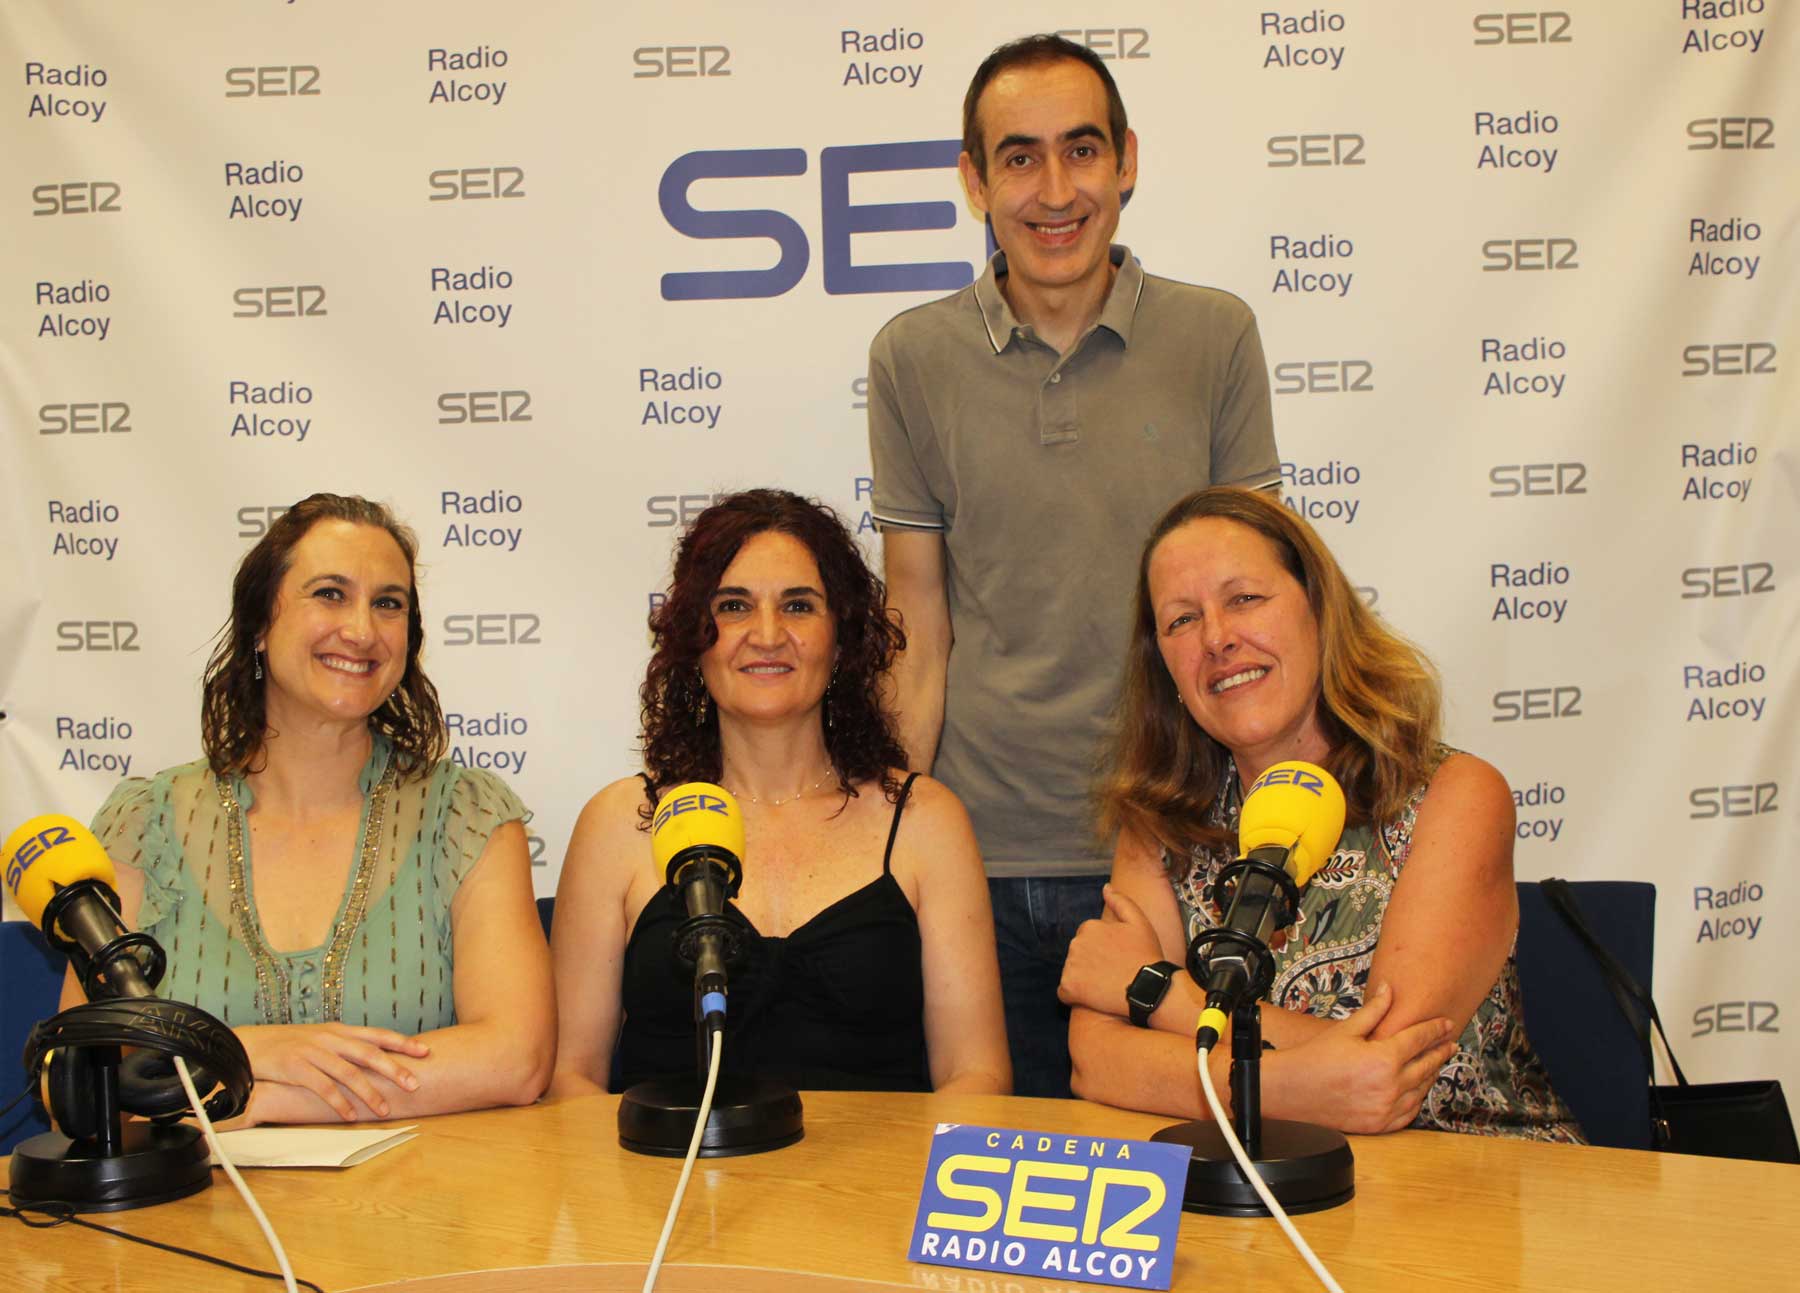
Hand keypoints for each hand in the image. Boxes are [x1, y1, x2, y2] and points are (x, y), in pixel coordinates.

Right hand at [237, 1024, 430, 1120]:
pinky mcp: (295, 1068)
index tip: (426, 1051)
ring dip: (369, 1092)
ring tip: (386, 1109)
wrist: (248, 1045)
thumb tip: (373, 1058)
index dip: (402, 1042)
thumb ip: (344, 1047)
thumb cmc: (288, 1045)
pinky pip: (322, 1087)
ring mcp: (313, 1052)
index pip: (377, 1034)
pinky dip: (339, 1102)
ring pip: (348, 1073)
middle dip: (394, 1069)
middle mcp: (330, 1039)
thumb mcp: (319, 1039)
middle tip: (415, 1084)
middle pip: (369, 1053)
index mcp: (339, 1031)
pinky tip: (351, 1116)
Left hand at [1058, 885, 1163, 1015]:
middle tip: (1113, 972)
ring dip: (1084, 979)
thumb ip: (1120, 901)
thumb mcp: (1139, 922)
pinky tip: (1095, 997)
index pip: (1087, 938)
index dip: (1102, 950)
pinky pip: (1065, 992)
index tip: (1116, 958)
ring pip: (1072, 972)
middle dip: (1091, 963)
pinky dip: (1076, 996)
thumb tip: (1105, 887)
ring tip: (1106, 984)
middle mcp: (1076, 944)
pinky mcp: (1069, 987)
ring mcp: (1071, 966)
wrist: (1149, 988)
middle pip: (1078, 955)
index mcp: (1089, 927)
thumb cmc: (1146, 955)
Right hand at [1283, 983, 1458, 1134]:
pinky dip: (1417, 1099)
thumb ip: (1374, 1011)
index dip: (1436, 1029)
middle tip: (1450, 1044)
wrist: (1292, 1090)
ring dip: (1432, 1074)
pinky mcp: (1380, 1124)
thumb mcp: (1346, 1029)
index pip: (1420, 1039)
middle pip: (1427, 1064)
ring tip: (1436, 1064)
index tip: (1446, 1024)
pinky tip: (1418, 1090)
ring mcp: (1386, 1108)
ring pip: (1422, 1090)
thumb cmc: (1315, 1058)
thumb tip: (1388, 990)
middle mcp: (1390, 1085)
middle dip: (1441, 1051)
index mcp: (1383, 1058)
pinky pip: (1409, 1113)